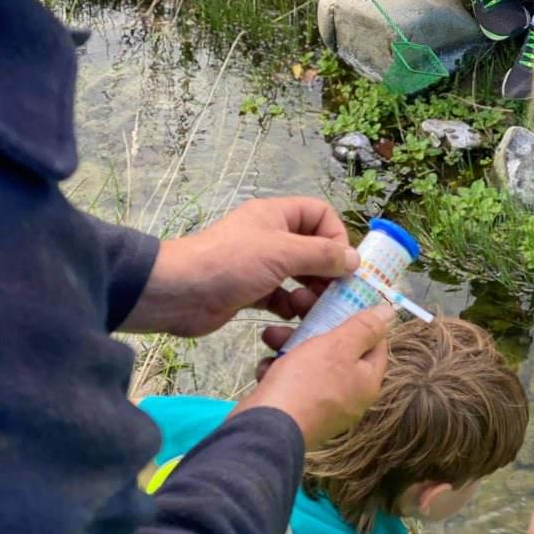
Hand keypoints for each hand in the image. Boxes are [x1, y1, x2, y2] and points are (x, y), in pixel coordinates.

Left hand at [121, 197, 359, 337]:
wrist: (178, 293)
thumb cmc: (230, 263)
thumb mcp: (282, 253)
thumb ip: (321, 255)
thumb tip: (354, 259)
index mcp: (276, 216)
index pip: (320, 214)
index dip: (335, 235)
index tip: (342, 263)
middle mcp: (270, 237)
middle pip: (313, 248)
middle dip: (326, 271)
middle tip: (336, 294)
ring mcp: (260, 265)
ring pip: (299, 276)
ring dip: (309, 292)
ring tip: (307, 307)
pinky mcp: (251, 291)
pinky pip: (281, 297)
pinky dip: (290, 307)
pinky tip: (291, 319)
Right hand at [233, 304, 394, 448]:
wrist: (266, 428)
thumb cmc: (307, 382)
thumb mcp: (339, 346)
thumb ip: (365, 328)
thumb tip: (391, 312)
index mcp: (367, 381)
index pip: (374, 343)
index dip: (358, 319)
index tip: (339, 300)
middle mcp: (350, 396)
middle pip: (339, 351)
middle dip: (315, 327)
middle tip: (298, 307)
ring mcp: (322, 407)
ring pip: (310, 364)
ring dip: (290, 345)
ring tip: (271, 336)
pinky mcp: (297, 412)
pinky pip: (293, 383)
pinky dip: (279, 371)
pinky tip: (266, 366)